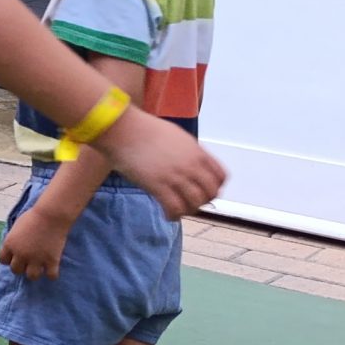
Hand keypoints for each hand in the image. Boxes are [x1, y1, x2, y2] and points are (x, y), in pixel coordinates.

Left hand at [0, 210, 68, 280]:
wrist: (51, 215)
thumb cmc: (33, 216)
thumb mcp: (16, 227)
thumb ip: (13, 239)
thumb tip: (13, 248)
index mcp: (9, 245)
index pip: (3, 260)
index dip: (9, 259)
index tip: (16, 256)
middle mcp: (20, 254)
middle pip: (16, 270)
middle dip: (21, 267)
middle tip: (28, 262)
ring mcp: (36, 259)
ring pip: (31, 276)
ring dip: (34, 272)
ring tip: (39, 267)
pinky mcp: (51, 261)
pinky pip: (50, 276)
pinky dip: (52, 274)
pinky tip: (52, 268)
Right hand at [94, 110, 226, 220]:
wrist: (124, 130)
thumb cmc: (144, 129)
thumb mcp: (176, 136)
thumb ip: (188, 151)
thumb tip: (189, 163)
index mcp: (197, 152)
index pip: (220, 176)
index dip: (215, 188)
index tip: (205, 191)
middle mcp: (191, 166)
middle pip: (210, 193)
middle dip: (203, 201)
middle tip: (191, 203)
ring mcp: (176, 176)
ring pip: (195, 203)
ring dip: (189, 210)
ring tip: (179, 210)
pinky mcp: (158, 185)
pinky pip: (175, 208)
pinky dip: (174, 215)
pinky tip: (168, 215)